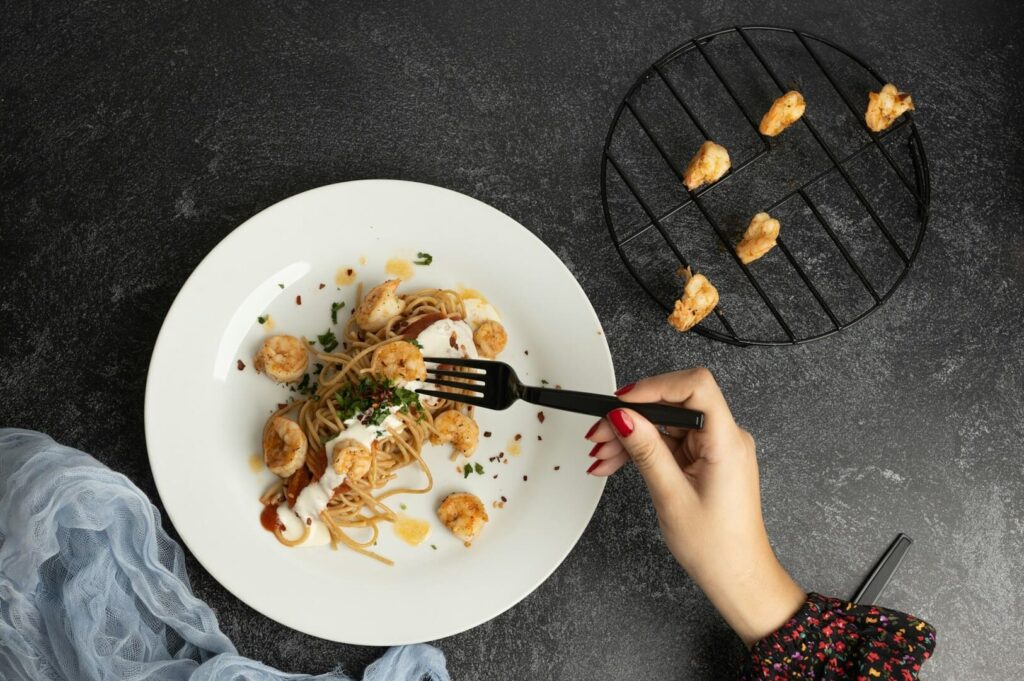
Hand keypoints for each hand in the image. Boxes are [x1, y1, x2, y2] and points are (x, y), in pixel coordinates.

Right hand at [585, 368, 805, 646]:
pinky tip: (615, 461)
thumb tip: (623, 417)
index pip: (695, 387)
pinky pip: (669, 442)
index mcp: (727, 442)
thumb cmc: (717, 547)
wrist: (736, 576)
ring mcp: (715, 448)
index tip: (622, 401)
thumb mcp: (671, 496)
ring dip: (630, 435)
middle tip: (599, 433)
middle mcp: (725, 438)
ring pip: (665, 424)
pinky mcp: (705, 459)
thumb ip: (646, 451)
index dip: (655, 386)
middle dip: (631, 415)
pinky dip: (641, 450)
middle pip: (673, 404)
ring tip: (601, 454)